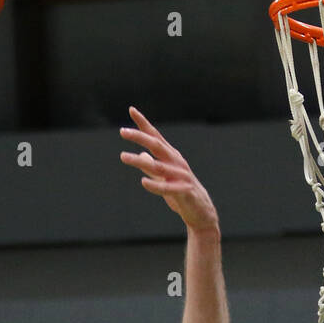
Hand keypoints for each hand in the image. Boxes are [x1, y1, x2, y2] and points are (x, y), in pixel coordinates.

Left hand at [120, 107, 217, 231]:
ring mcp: (182, 176)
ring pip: (158, 166)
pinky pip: (168, 188)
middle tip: (123, 132)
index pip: (156, 136)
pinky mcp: (185, 191)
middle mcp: (177, 162)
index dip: (144, 123)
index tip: (132, 110)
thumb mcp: (164, 178)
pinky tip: (143, 182)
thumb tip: (141, 155)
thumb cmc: (181, 193)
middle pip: (157, 145)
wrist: (201, 212)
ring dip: (140, 161)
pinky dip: (155, 185)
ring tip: (123, 156)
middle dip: (140, 137)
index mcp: (171, 157)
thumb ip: (152, 167)